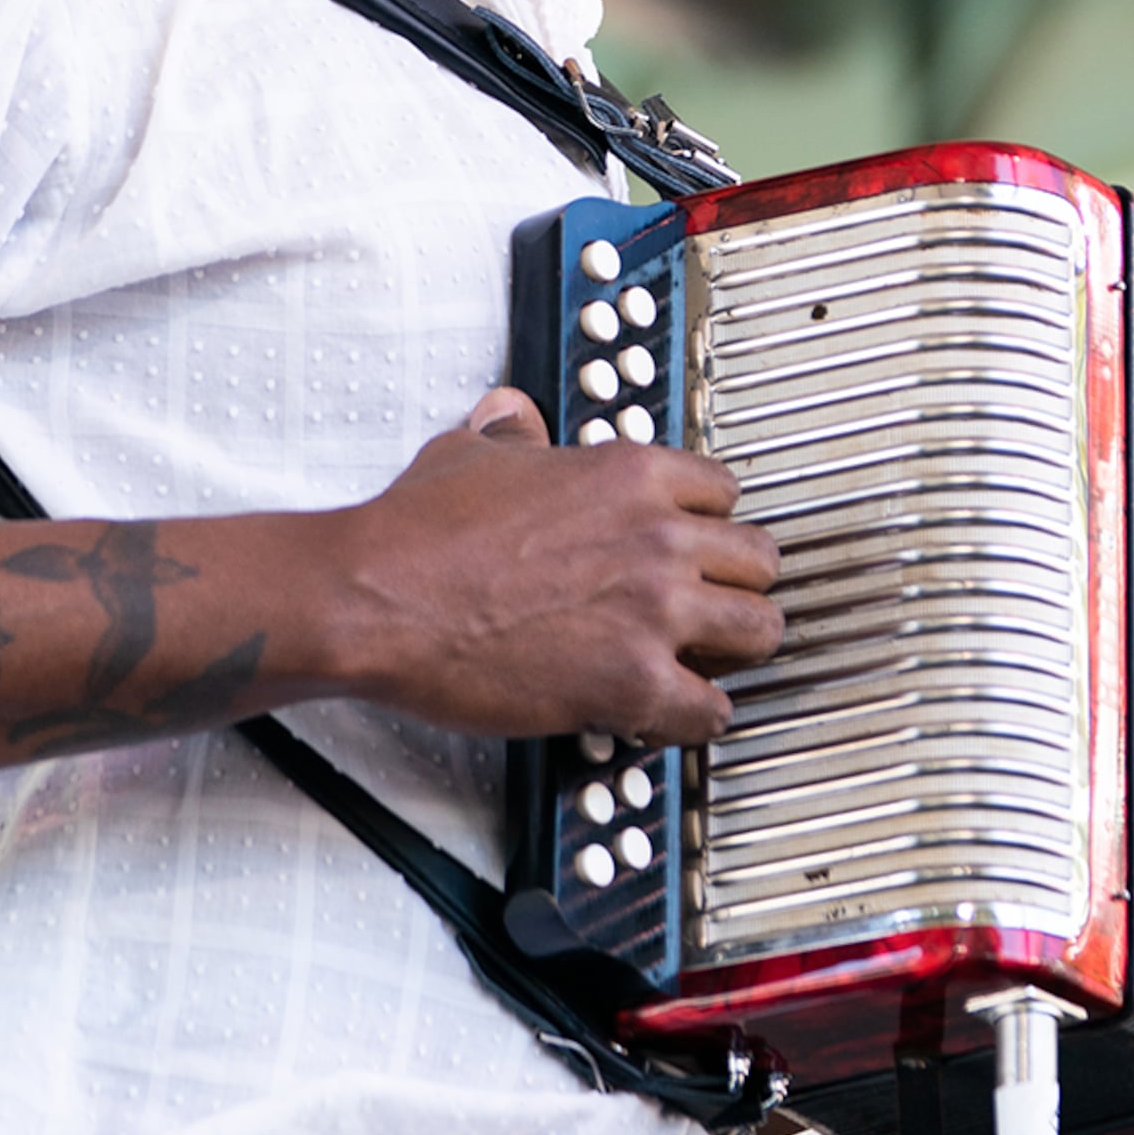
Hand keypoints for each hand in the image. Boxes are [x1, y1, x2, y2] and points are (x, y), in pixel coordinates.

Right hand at [324, 387, 781, 745]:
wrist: (374, 598)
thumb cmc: (415, 533)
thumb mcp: (472, 451)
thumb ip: (513, 434)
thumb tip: (512, 418)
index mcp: (630, 474)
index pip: (725, 492)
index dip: (707, 525)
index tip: (694, 546)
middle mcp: (658, 537)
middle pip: (759, 561)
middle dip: (735, 587)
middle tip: (706, 608)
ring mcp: (653, 611)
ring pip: (759, 632)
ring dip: (732, 650)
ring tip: (700, 662)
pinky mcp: (634, 683)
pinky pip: (713, 711)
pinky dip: (697, 717)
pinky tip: (668, 712)